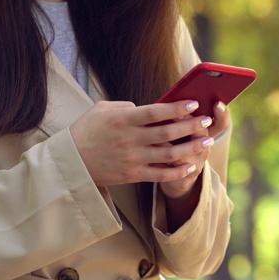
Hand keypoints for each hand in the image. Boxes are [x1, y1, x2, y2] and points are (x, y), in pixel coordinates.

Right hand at [70, 100, 213, 186]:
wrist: (71, 163)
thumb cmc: (85, 132)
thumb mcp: (101, 110)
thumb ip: (125, 107)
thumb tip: (146, 108)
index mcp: (123, 120)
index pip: (156, 112)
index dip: (177, 107)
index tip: (194, 104)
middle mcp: (130, 139)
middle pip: (168, 132)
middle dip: (192, 126)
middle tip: (207, 120)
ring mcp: (133, 159)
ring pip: (170, 154)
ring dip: (192, 147)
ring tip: (207, 141)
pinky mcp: (133, 175)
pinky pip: (161, 175)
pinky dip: (178, 171)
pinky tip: (191, 164)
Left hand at [159, 101, 230, 198]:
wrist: (171, 173)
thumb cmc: (173, 142)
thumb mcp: (178, 125)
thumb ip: (176, 112)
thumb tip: (170, 96)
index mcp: (205, 132)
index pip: (221, 122)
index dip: (222, 113)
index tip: (217, 103)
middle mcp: (204, 147)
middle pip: (205, 134)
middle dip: (193, 122)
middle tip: (182, 112)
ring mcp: (196, 162)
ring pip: (190, 151)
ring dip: (176, 138)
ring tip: (165, 128)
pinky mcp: (184, 175)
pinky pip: (176, 167)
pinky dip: (164, 156)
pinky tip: (154, 147)